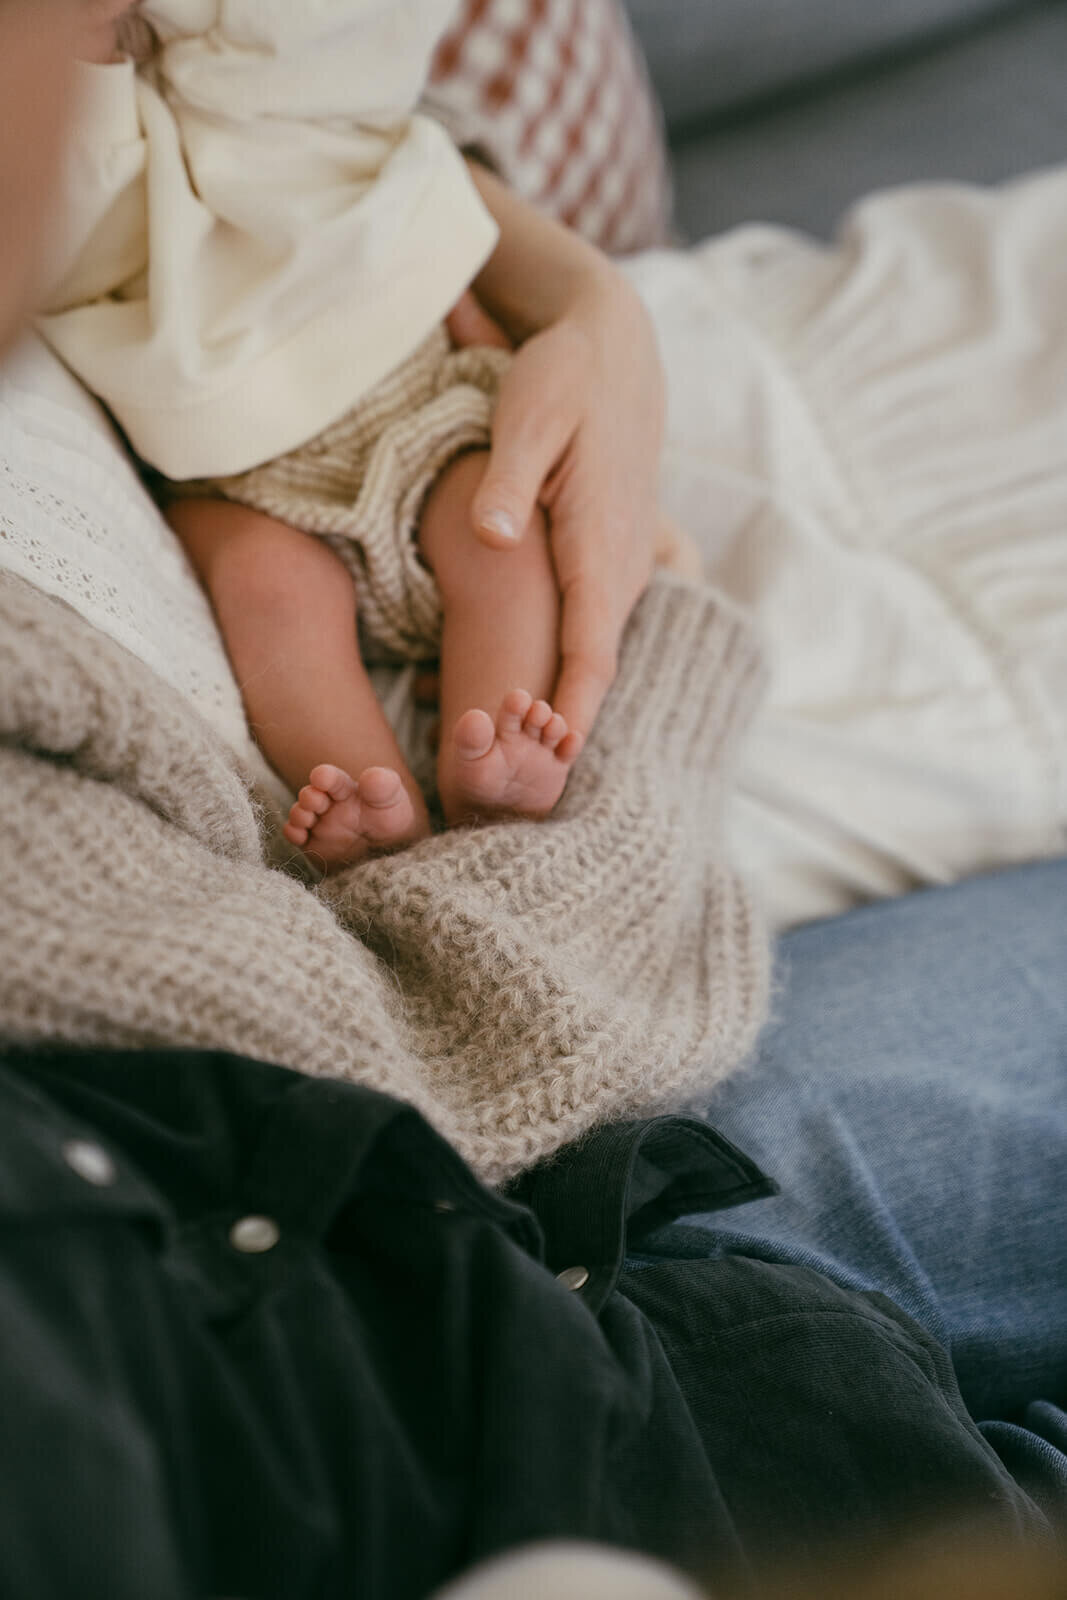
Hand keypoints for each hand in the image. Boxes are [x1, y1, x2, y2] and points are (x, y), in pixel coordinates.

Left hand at [447, 274, 664, 744]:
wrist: (612, 348)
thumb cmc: (563, 378)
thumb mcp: (529, 415)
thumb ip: (508, 478)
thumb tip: (491, 534)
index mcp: (599, 544)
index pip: (591, 650)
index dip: (571, 711)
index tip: (550, 763)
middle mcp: (620, 567)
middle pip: (592, 669)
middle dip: (557, 728)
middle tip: (508, 781)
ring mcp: (620, 567)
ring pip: (591, 654)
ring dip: (556, 703)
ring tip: (505, 754)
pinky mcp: (607, 561)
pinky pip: (590, 630)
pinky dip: (561, 668)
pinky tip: (517, 690)